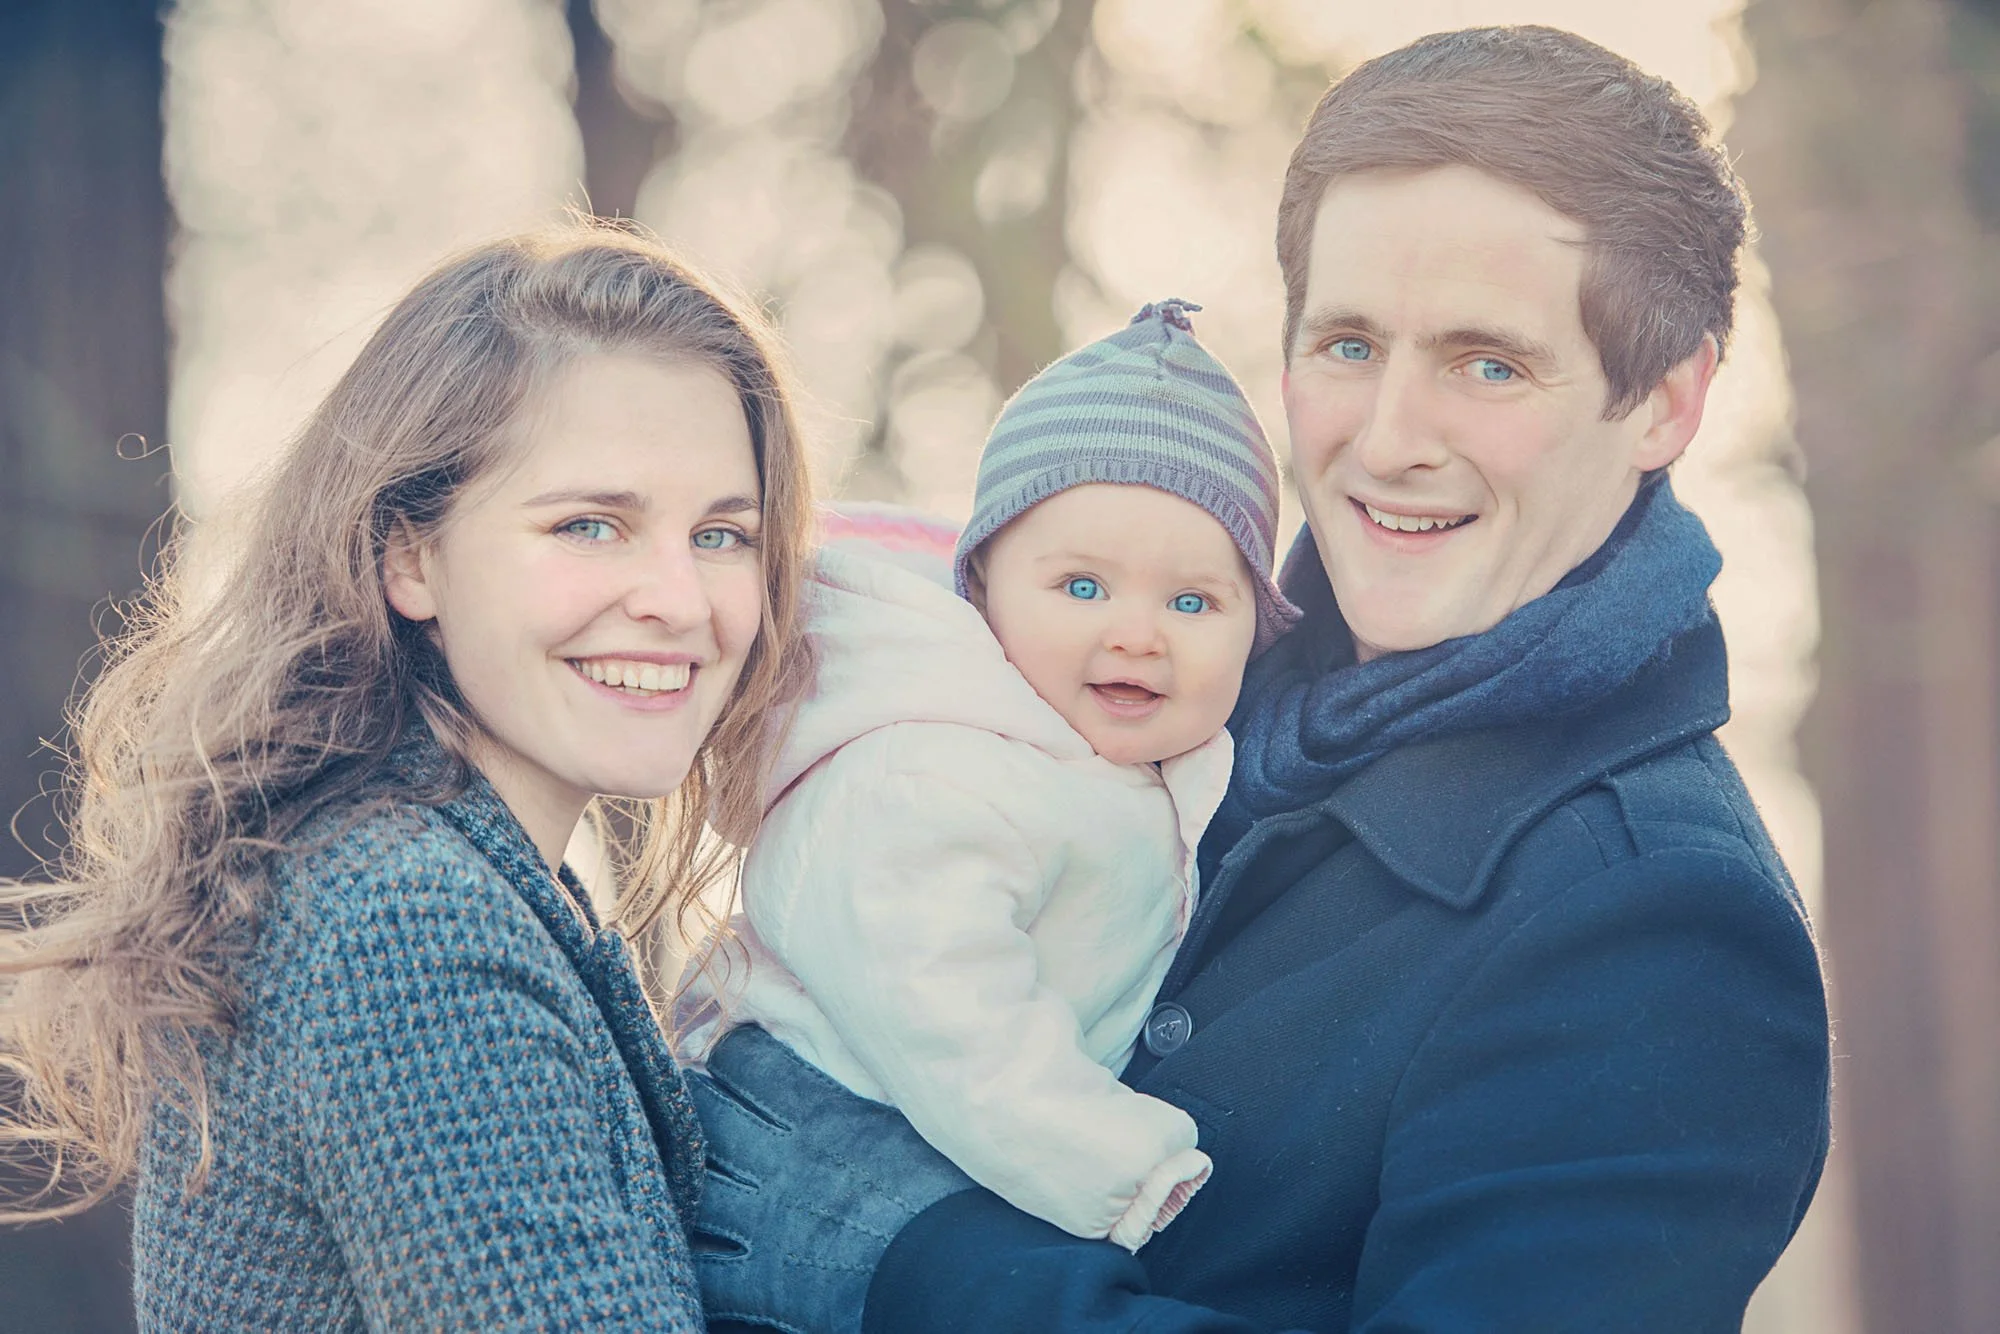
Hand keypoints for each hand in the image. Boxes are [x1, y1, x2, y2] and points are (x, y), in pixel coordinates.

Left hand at [688, 1025, 977, 1333]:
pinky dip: (695, 1260)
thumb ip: (866, 1084)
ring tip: (686, 1179)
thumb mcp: (907, 1115)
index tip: (735, 1061)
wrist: (951, 1265)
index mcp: (811, 1107)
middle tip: (697, 1110)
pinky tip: (697, 1255)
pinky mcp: (757, 1279)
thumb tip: (858, 1039)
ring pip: (688, 1186)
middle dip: (694, 1105)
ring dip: (683, 1179)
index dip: (732, 1056)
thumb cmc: (946, 1185)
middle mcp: (773, 1156)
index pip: (740, 1058)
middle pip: (700, 1111)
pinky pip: (702, 1266)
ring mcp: (758, 1219)